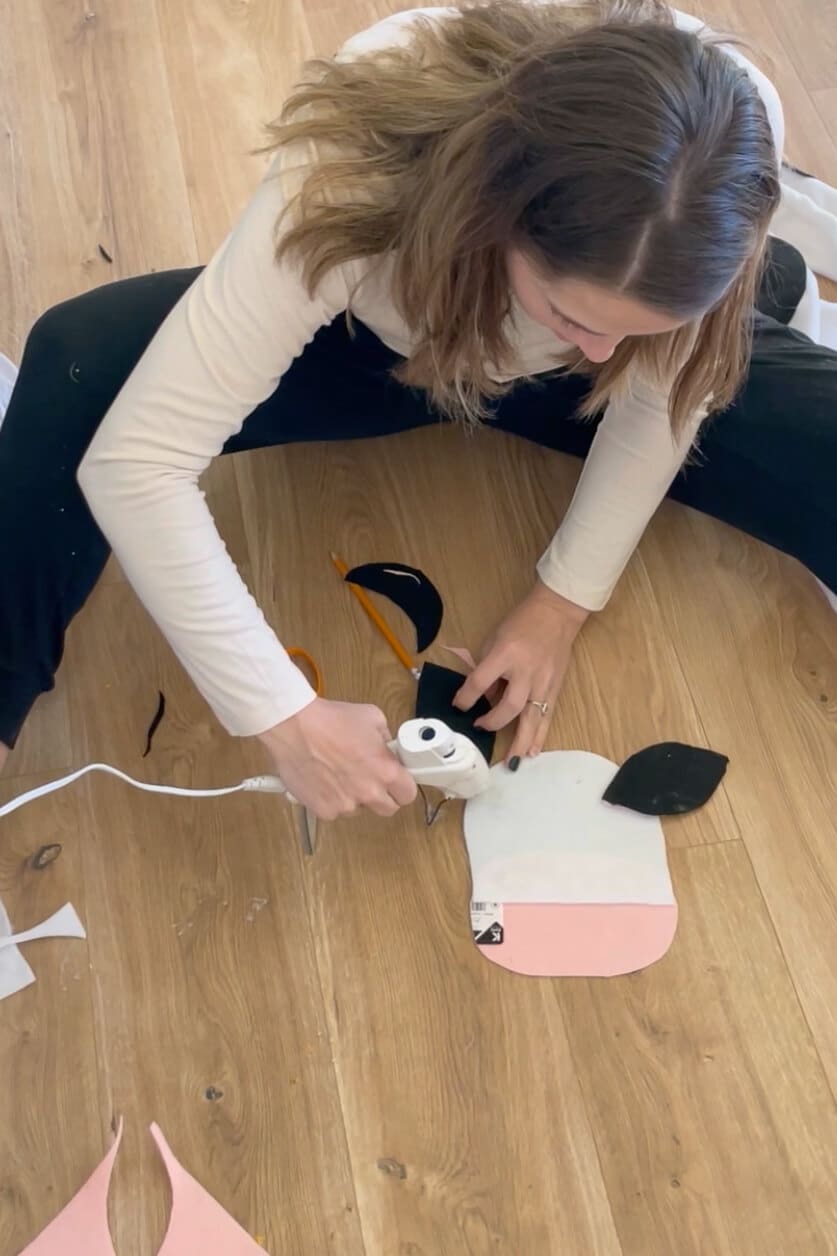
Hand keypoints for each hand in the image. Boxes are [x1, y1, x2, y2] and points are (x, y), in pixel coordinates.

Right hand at [260, 698, 417, 820]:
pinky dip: (331, 799)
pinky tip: (323, 779)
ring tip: (338, 774)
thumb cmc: (331, 719)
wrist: (294, 727)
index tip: (397, 781)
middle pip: (388, 808)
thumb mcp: (372, 718)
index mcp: (385, 771)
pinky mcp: (323, 810)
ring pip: (358, 809)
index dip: (403, 786)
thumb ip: (386, 739)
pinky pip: (335, 810)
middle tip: (369, 778)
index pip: (408, 794)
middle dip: (383, 795)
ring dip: (354, 797)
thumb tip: (387, 748)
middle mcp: (368, 792)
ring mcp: (345, 805)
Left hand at [453, 581, 588, 759]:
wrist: (557, 613)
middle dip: (493, 723)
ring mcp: (543, 682)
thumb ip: (487, 668)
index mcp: (506, 655)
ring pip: (532, 717)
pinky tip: (533, 751)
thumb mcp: (495, 639)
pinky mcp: (555, 688)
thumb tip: (484, 696)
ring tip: (512, 762)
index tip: (459, 706)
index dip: (466, 697)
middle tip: (480, 728)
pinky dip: (540, 735)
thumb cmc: (521, 623)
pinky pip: (547, 716)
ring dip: (521, 741)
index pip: (480, 682)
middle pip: (509, 706)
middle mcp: (525, 671)